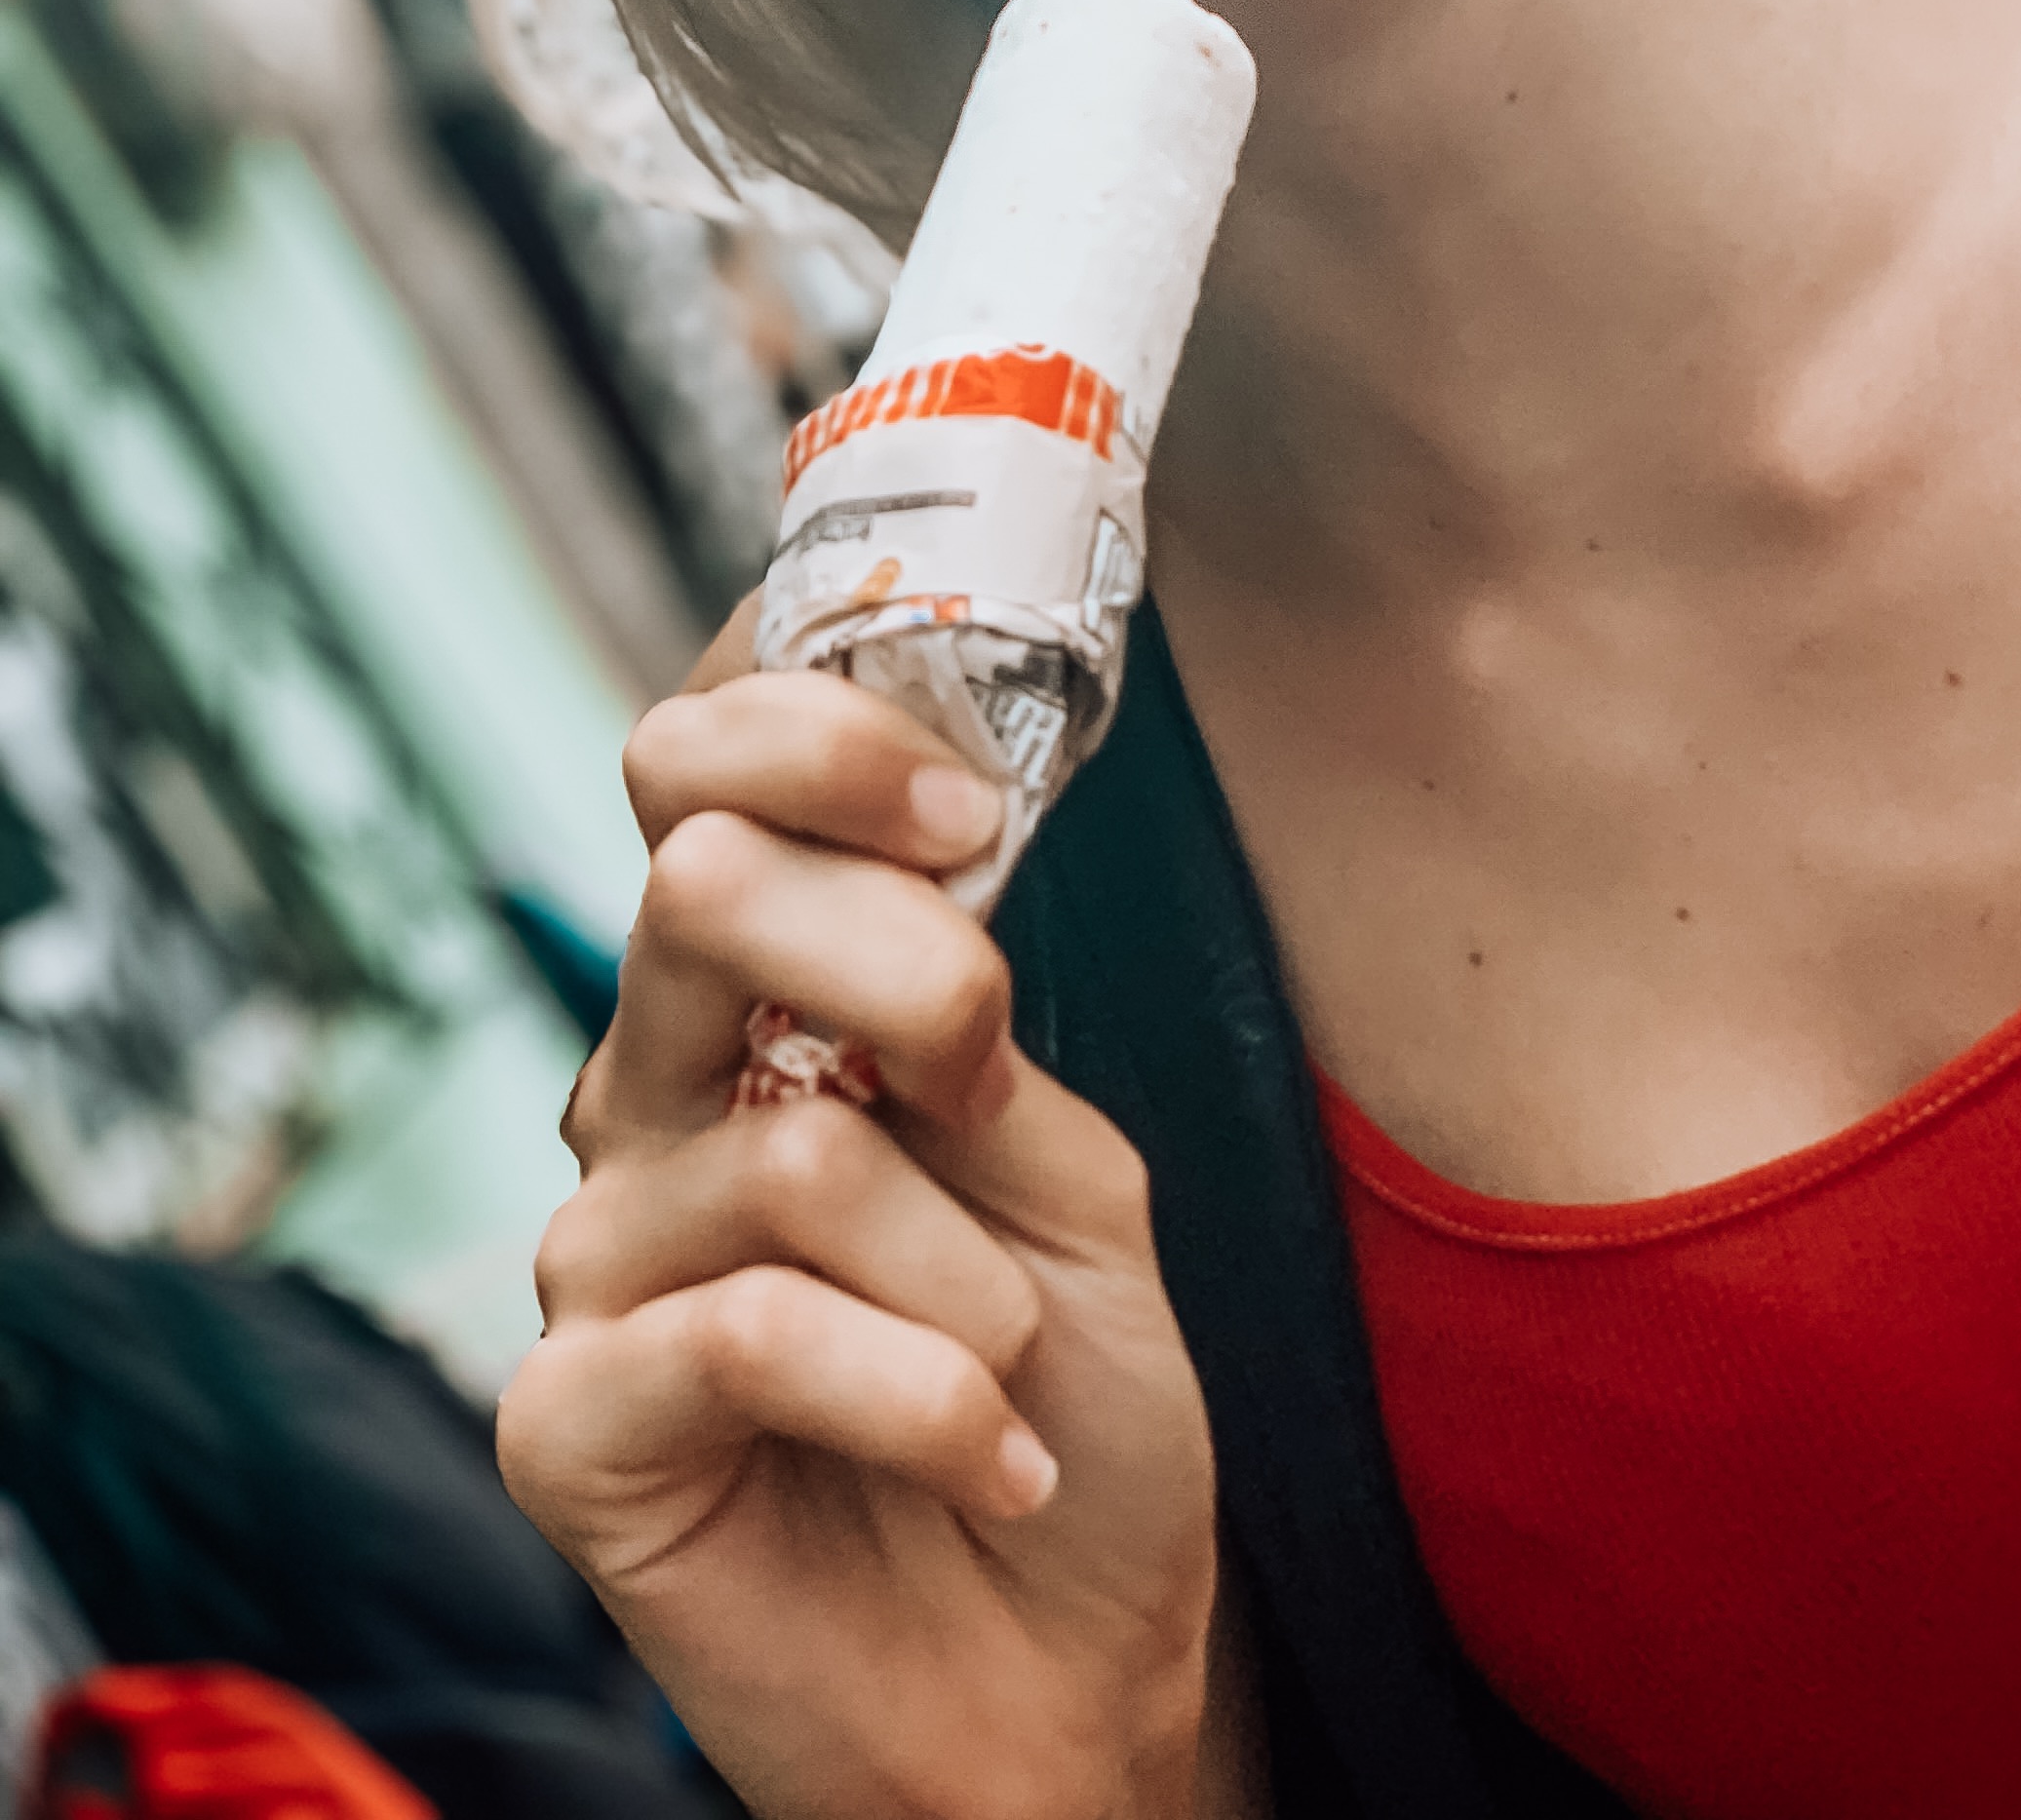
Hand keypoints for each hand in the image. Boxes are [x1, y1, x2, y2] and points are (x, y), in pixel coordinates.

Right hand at [498, 630, 1219, 1819]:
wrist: (1064, 1672)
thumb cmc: (1063, 1402)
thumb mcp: (1062, 1161)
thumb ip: (970, 1014)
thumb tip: (919, 862)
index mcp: (755, 1002)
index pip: (696, 768)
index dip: (816, 735)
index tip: (968, 817)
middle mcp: (647, 1097)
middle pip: (697, 886)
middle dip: (913, 969)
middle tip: (992, 1094)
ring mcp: (594, 1257)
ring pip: (792, 1147)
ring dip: (971, 1277)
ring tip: (1009, 1371)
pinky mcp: (567, 1423)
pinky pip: (758, 1332)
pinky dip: (927, 1400)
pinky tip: (989, 1462)